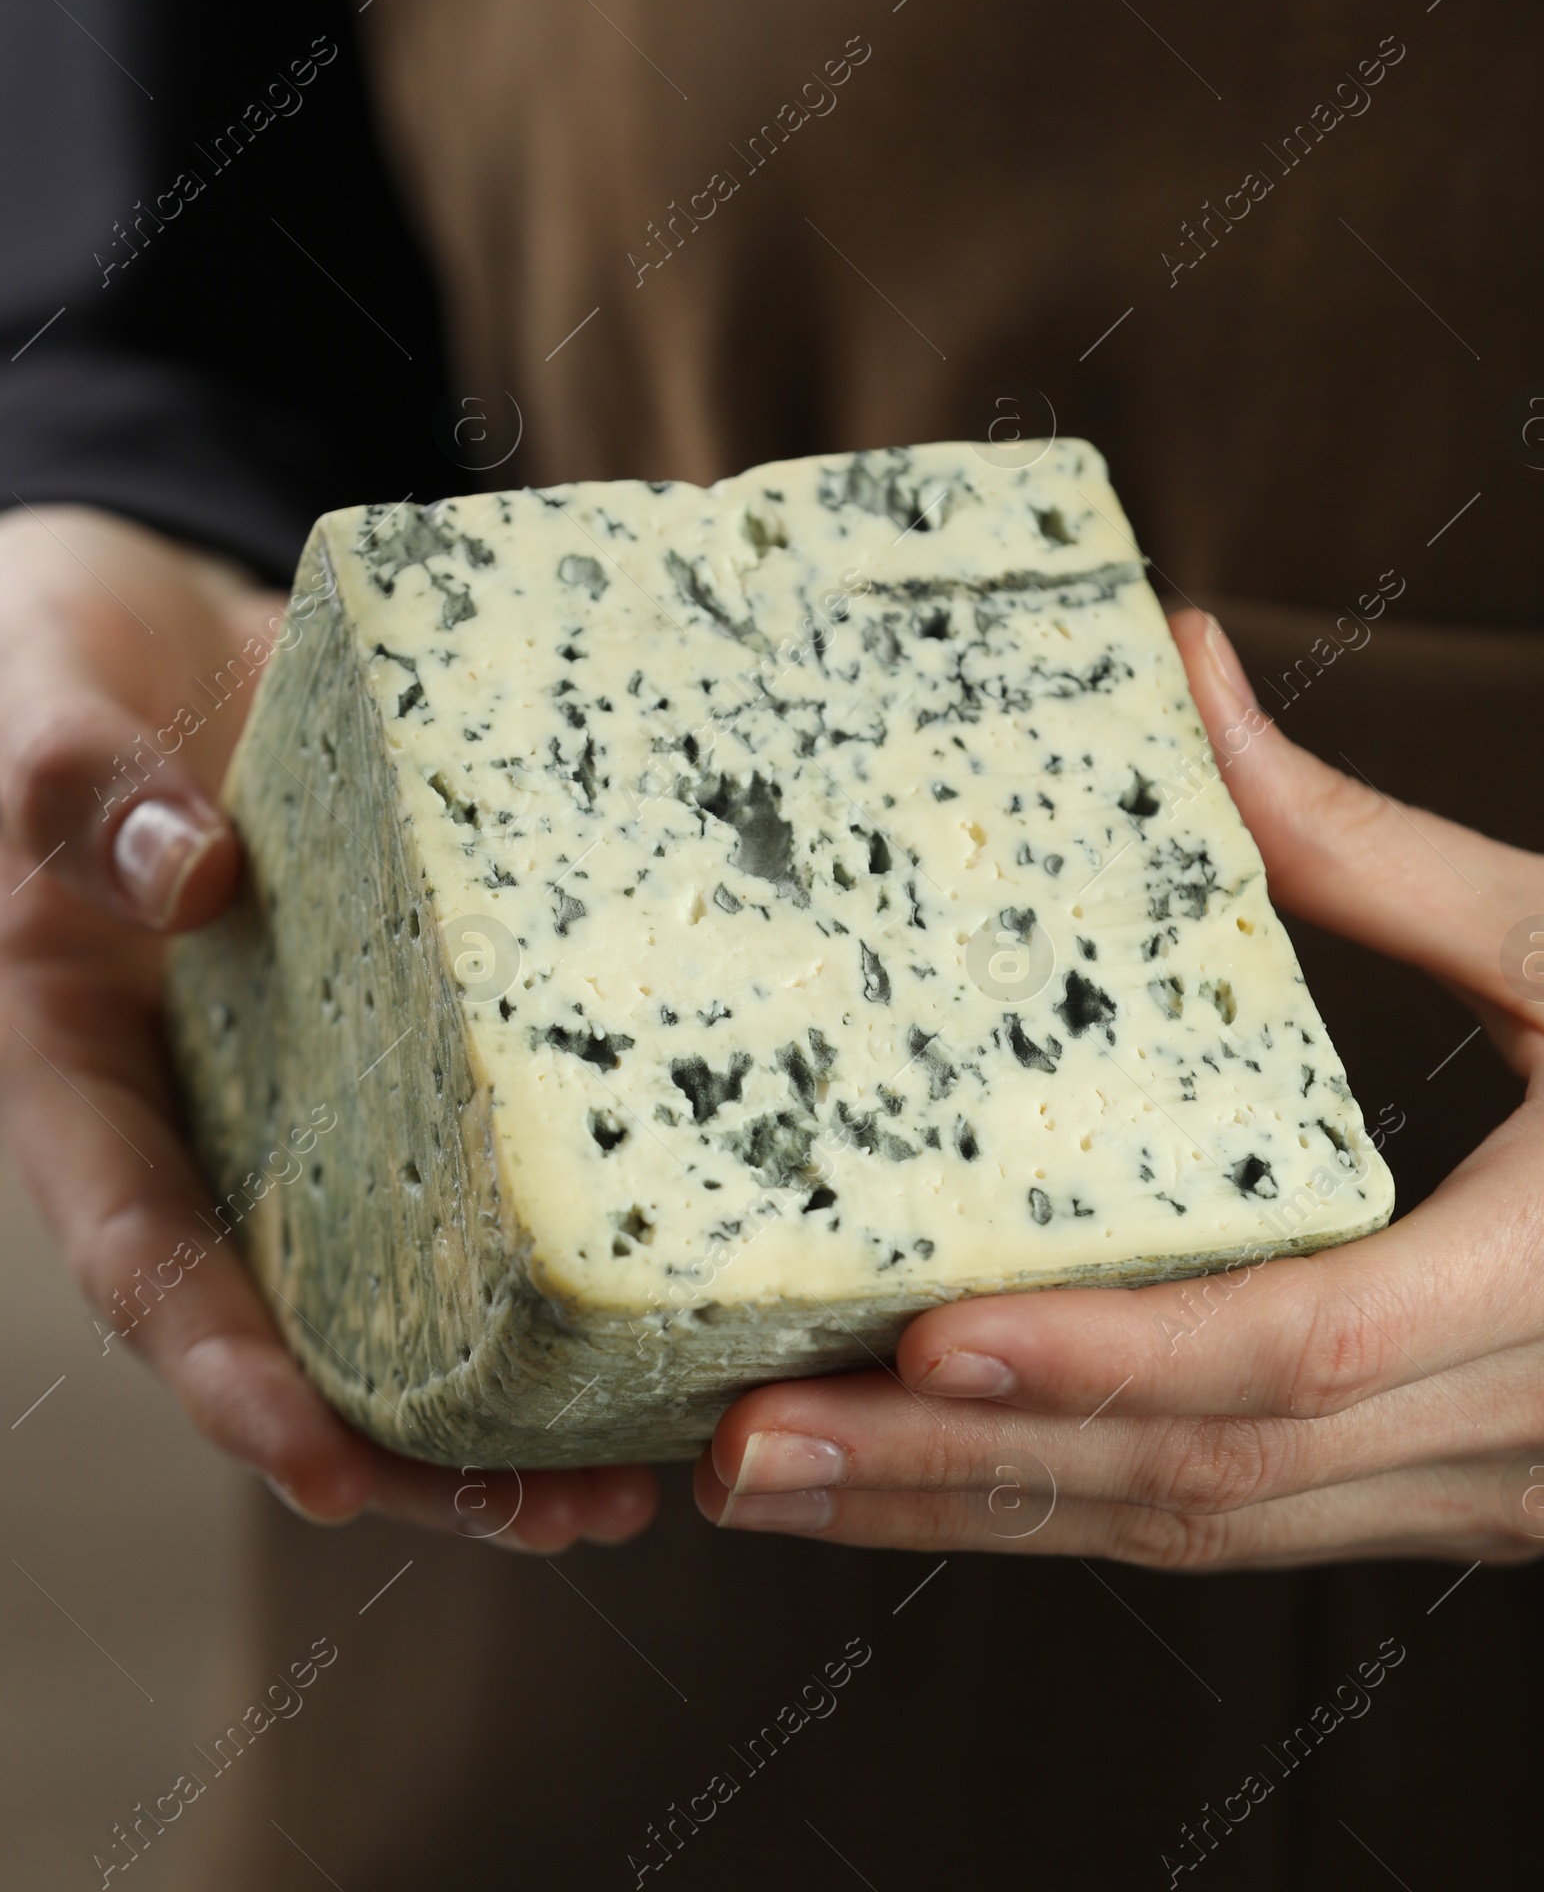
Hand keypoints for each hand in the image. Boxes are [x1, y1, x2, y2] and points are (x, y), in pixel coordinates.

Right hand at [0, 506, 655, 1553]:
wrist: (133, 602)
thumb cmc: (40, 645)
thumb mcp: (23, 682)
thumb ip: (71, 774)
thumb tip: (184, 874)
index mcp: (68, 1057)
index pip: (142, 1248)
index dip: (227, 1369)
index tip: (329, 1468)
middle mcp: (197, 1096)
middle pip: (296, 1310)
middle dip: (420, 1438)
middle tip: (572, 1512)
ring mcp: (306, 1064)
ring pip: (401, 1254)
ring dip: (513, 1370)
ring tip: (655, 1456)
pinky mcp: (407, 1004)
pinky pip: (477, 1116)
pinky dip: (554, 1203)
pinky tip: (674, 1251)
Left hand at [695, 610, 1543, 1569]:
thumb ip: (1370, 844)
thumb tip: (1181, 670)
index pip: (1309, 1350)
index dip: (1110, 1357)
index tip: (923, 1339)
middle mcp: (1515, 1432)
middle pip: (1210, 1484)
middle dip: (964, 1478)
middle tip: (742, 1454)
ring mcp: (1483, 1496)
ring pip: (1205, 1536)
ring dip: (983, 1518)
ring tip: (777, 1483)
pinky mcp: (1447, 1499)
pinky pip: (1235, 1525)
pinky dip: (1071, 1502)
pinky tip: (937, 1469)